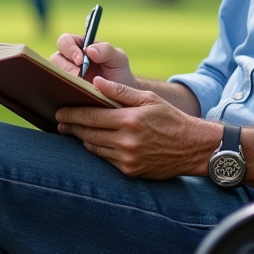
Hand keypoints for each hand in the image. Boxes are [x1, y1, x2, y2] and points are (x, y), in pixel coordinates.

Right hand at [51, 35, 135, 86]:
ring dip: (63, 78)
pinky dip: (63, 90)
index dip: (69, 48)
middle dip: (64, 66)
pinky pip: (58, 89)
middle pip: (55, 58)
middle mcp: (69, 61)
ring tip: (77, 85)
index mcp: (80, 47)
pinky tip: (73, 94)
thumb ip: (106, 50)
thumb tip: (88, 50)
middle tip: (76, 75)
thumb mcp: (118, 59)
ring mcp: (66, 76)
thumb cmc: (119, 74)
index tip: (80, 60)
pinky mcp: (66, 90)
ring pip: (54, 74)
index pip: (65, 41)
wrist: (123, 98)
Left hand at [56, 79, 220, 178]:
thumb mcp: (149, 99)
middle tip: (60, 122)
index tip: (60, 112)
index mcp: (129, 120)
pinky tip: (94, 142)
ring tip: (74, 131)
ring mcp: (127, 158)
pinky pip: (106, 159)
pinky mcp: (130, 170)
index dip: (72, 114)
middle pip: (88, 133)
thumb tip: (96, 82)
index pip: (91, 116)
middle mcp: (126, 141)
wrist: (193, 148)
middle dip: (72, 127)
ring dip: (83, 139)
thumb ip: (121, 92)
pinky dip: (98, 150)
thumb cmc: (171, 119)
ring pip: (94, 148)